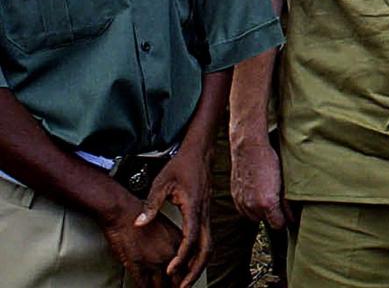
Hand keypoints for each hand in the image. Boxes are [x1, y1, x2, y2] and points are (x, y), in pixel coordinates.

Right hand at [99, 191, 181, 286]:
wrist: (122, 211)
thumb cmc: (141, 217)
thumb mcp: (165, 228)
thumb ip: (172, 244)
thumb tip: (173, 257)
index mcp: (179, 243)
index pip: (188, 267)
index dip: (185, 278)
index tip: (182, 283)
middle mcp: (170, 254)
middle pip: (178, 280)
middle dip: (176, 287)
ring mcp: (154, 261)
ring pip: (161, 286)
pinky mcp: (137, 266)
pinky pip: (144, 286)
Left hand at [133, 148, 210, 286]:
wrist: (199, 153)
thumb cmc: (180, 166)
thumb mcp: (161, 183)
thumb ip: (150, 205)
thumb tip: (138, 224)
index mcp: (193, 207)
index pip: (190, 239)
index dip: (181, 257)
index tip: (170, 270)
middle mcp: (204, 214)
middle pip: (206, 249)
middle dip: (195, 270)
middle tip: (183, 286)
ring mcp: (207, 214)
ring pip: (209, 246)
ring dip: (200, 265)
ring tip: (187, 280)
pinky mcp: (206, 214)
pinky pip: (207, 239)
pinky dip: (200, 255)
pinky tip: (190, 262)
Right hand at [230, 138, 290, 230]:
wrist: (249, 147)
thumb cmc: (270, 161)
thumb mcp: (284, 182)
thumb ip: (286, 202)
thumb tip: (291, 218)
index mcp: (267, 203)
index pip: (278, 225)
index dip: (285, 220)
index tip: (288, 215)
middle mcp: (252, 206)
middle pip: (265, 222)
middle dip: (272, 215)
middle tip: (278, 203)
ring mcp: (241, 201)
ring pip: (252, 217)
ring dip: (260, 212)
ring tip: (267, 197)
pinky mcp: (234, 195)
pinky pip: (242, 209)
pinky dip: (249, 206)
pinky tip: (256, 194)